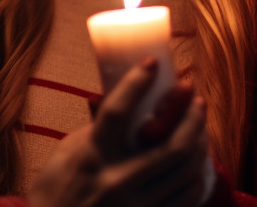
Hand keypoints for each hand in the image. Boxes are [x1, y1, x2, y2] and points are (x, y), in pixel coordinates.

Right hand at [28, 58, 210, 206]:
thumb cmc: (55, 190)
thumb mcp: (67, 152)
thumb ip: (96, 130)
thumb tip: (122, 103)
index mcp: (92, 157)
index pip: (118, 113)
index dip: (136, 83)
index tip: (151, 64)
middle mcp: (117, 182)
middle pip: (173, 147)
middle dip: (193, 118)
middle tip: (197, 99)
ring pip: (187, 172)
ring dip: (200, 143)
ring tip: (200, 127)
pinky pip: (187, 198)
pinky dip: (196, 175)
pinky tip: (195, 161)